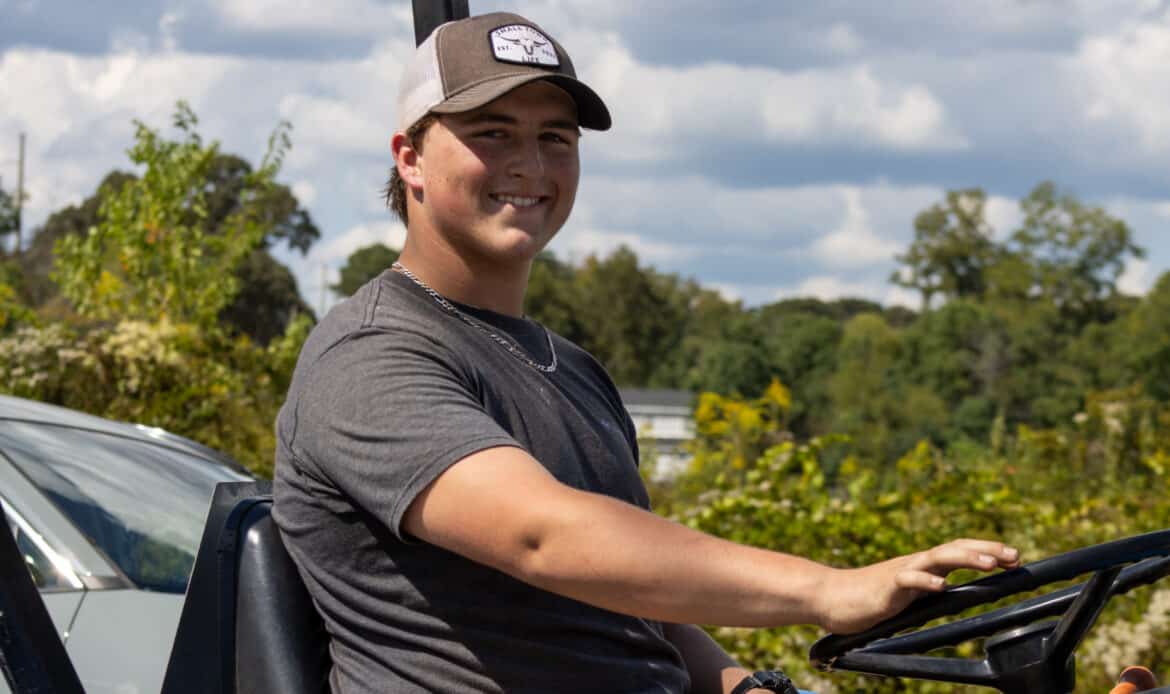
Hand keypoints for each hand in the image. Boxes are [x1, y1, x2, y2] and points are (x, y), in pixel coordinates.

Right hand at [814, 539, 1020, 633]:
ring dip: (965, 558)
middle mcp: (915, 563)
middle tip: (1014, 555)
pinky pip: (907, 581)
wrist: (830, 597)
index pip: (959, 551)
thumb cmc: (868, 599)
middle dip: (986, 549)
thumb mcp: (908, 596)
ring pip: (937, 558)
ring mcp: (900, 572)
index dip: (987, 550)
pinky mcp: (885, 587)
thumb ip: (928, 593)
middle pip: (954, 548)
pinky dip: (925, 581)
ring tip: (990, 562)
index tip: (1015, 557)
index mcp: (922, 567)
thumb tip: (955, 596)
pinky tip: (941, 585)